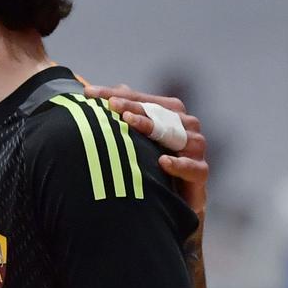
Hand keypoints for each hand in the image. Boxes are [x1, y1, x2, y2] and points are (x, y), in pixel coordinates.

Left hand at [85, 83, 208, 215]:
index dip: (114, 94)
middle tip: (111, 104)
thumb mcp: (136, 138)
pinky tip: (162, 161)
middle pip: (158, 112)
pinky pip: (193, 167)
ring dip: (152, 126)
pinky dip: (179, 164)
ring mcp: (195, 147)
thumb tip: (102, 90)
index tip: (88, 93)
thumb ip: (125, 113)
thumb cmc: (153, 162)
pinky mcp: (200, 172)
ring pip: (176, 134)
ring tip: (129, 122)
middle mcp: (186, 125)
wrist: (177, 198)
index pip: (140, 99)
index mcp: (170, 112)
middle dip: (132, 106)